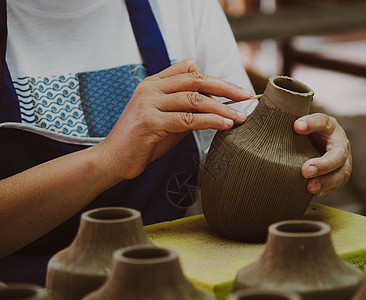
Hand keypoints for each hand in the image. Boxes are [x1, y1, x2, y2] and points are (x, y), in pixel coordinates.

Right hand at [95, 59, 252, 180]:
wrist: (112, 159)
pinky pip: (187, 119)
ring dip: (222, 107)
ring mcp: (149, 103)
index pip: (188, 68)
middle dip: (225, 87)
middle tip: (246, 96)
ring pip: (194, 99)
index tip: (233, 91)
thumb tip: (217, 109)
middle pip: (195, 79)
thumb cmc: (142, 141)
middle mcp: (151, 88)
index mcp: (154, 83)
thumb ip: (187, 111)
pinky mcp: (150, 122)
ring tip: (240, 116)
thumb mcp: (167, 121)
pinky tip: (224, 124)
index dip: (213, 78)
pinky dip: (210, 121)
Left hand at [294, 113, 351, 197]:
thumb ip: (296, 124)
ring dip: (326, 182)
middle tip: (305, 170)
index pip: (322, 122)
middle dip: (323, 164)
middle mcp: (339, 143)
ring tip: (310, 188)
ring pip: (341, 173)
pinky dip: (325, 189)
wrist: (315, 142)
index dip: (311, 124)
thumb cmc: (306, 133)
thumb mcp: (301, 124)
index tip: (297, 126)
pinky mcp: (339, 174)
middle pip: (338, 155)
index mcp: (329, 126)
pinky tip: (314, 193)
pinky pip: (336, 184)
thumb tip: (292, 125)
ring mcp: (342, 160)